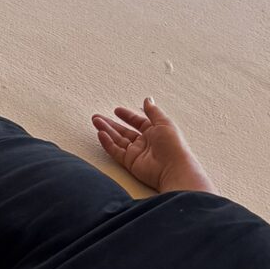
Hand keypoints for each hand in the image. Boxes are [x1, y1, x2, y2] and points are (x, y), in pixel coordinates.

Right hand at [93, 96, 211, 194]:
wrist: (173, 169)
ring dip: (106, 130)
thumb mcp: (164, 123)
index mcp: (154, 132)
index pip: (138, 122)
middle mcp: (144, 143)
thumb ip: (153, 111)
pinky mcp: (130, 163)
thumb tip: (148, 99)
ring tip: (95, 121)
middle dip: (111, 124)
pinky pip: (116, 151)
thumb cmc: (173, 146)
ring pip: (118, 140)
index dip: (127, 116)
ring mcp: (136, 153)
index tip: (116, 110)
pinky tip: (100, 134)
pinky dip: (107, 143)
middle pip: (124, 131)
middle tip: (98, 117)